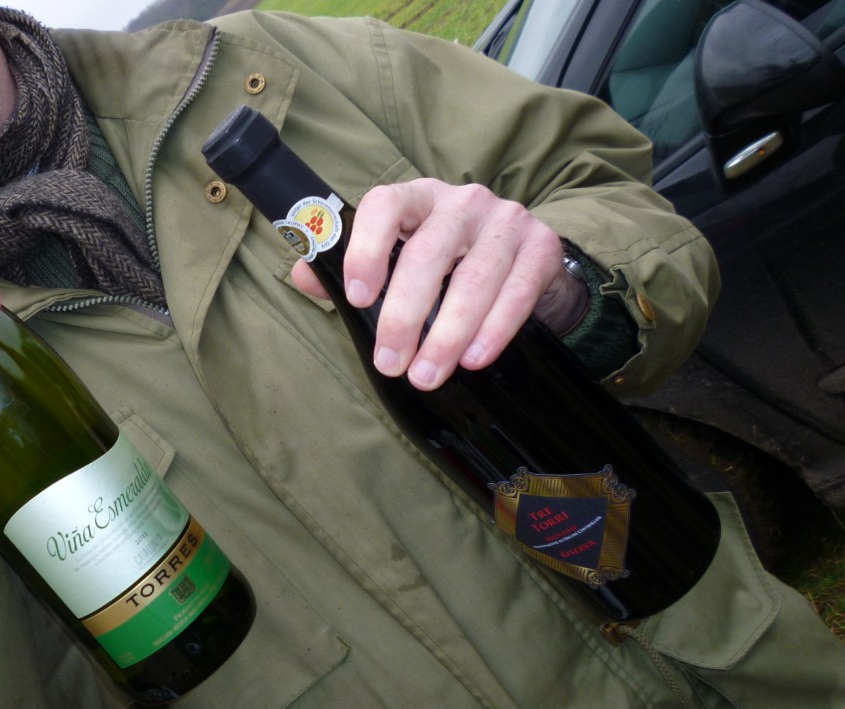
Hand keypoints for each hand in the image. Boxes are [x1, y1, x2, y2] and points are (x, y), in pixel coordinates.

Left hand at [291, 179, 585, 390]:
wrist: (524, 262)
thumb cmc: (445, 264)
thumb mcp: (398, 260)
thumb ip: (349, 270)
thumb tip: (302, 275)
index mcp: (417, 199)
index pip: (386, 206)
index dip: (368, 249)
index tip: (358, 297)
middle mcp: (462, 202)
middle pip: (429, 253)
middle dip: (405, 315)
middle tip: (390, 363)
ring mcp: (506, 221)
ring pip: (474, 278)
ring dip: (447, 333)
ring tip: (426, 374)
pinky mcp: (542, 248)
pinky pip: (516, 292)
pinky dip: (493, 330)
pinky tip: (473, 359)